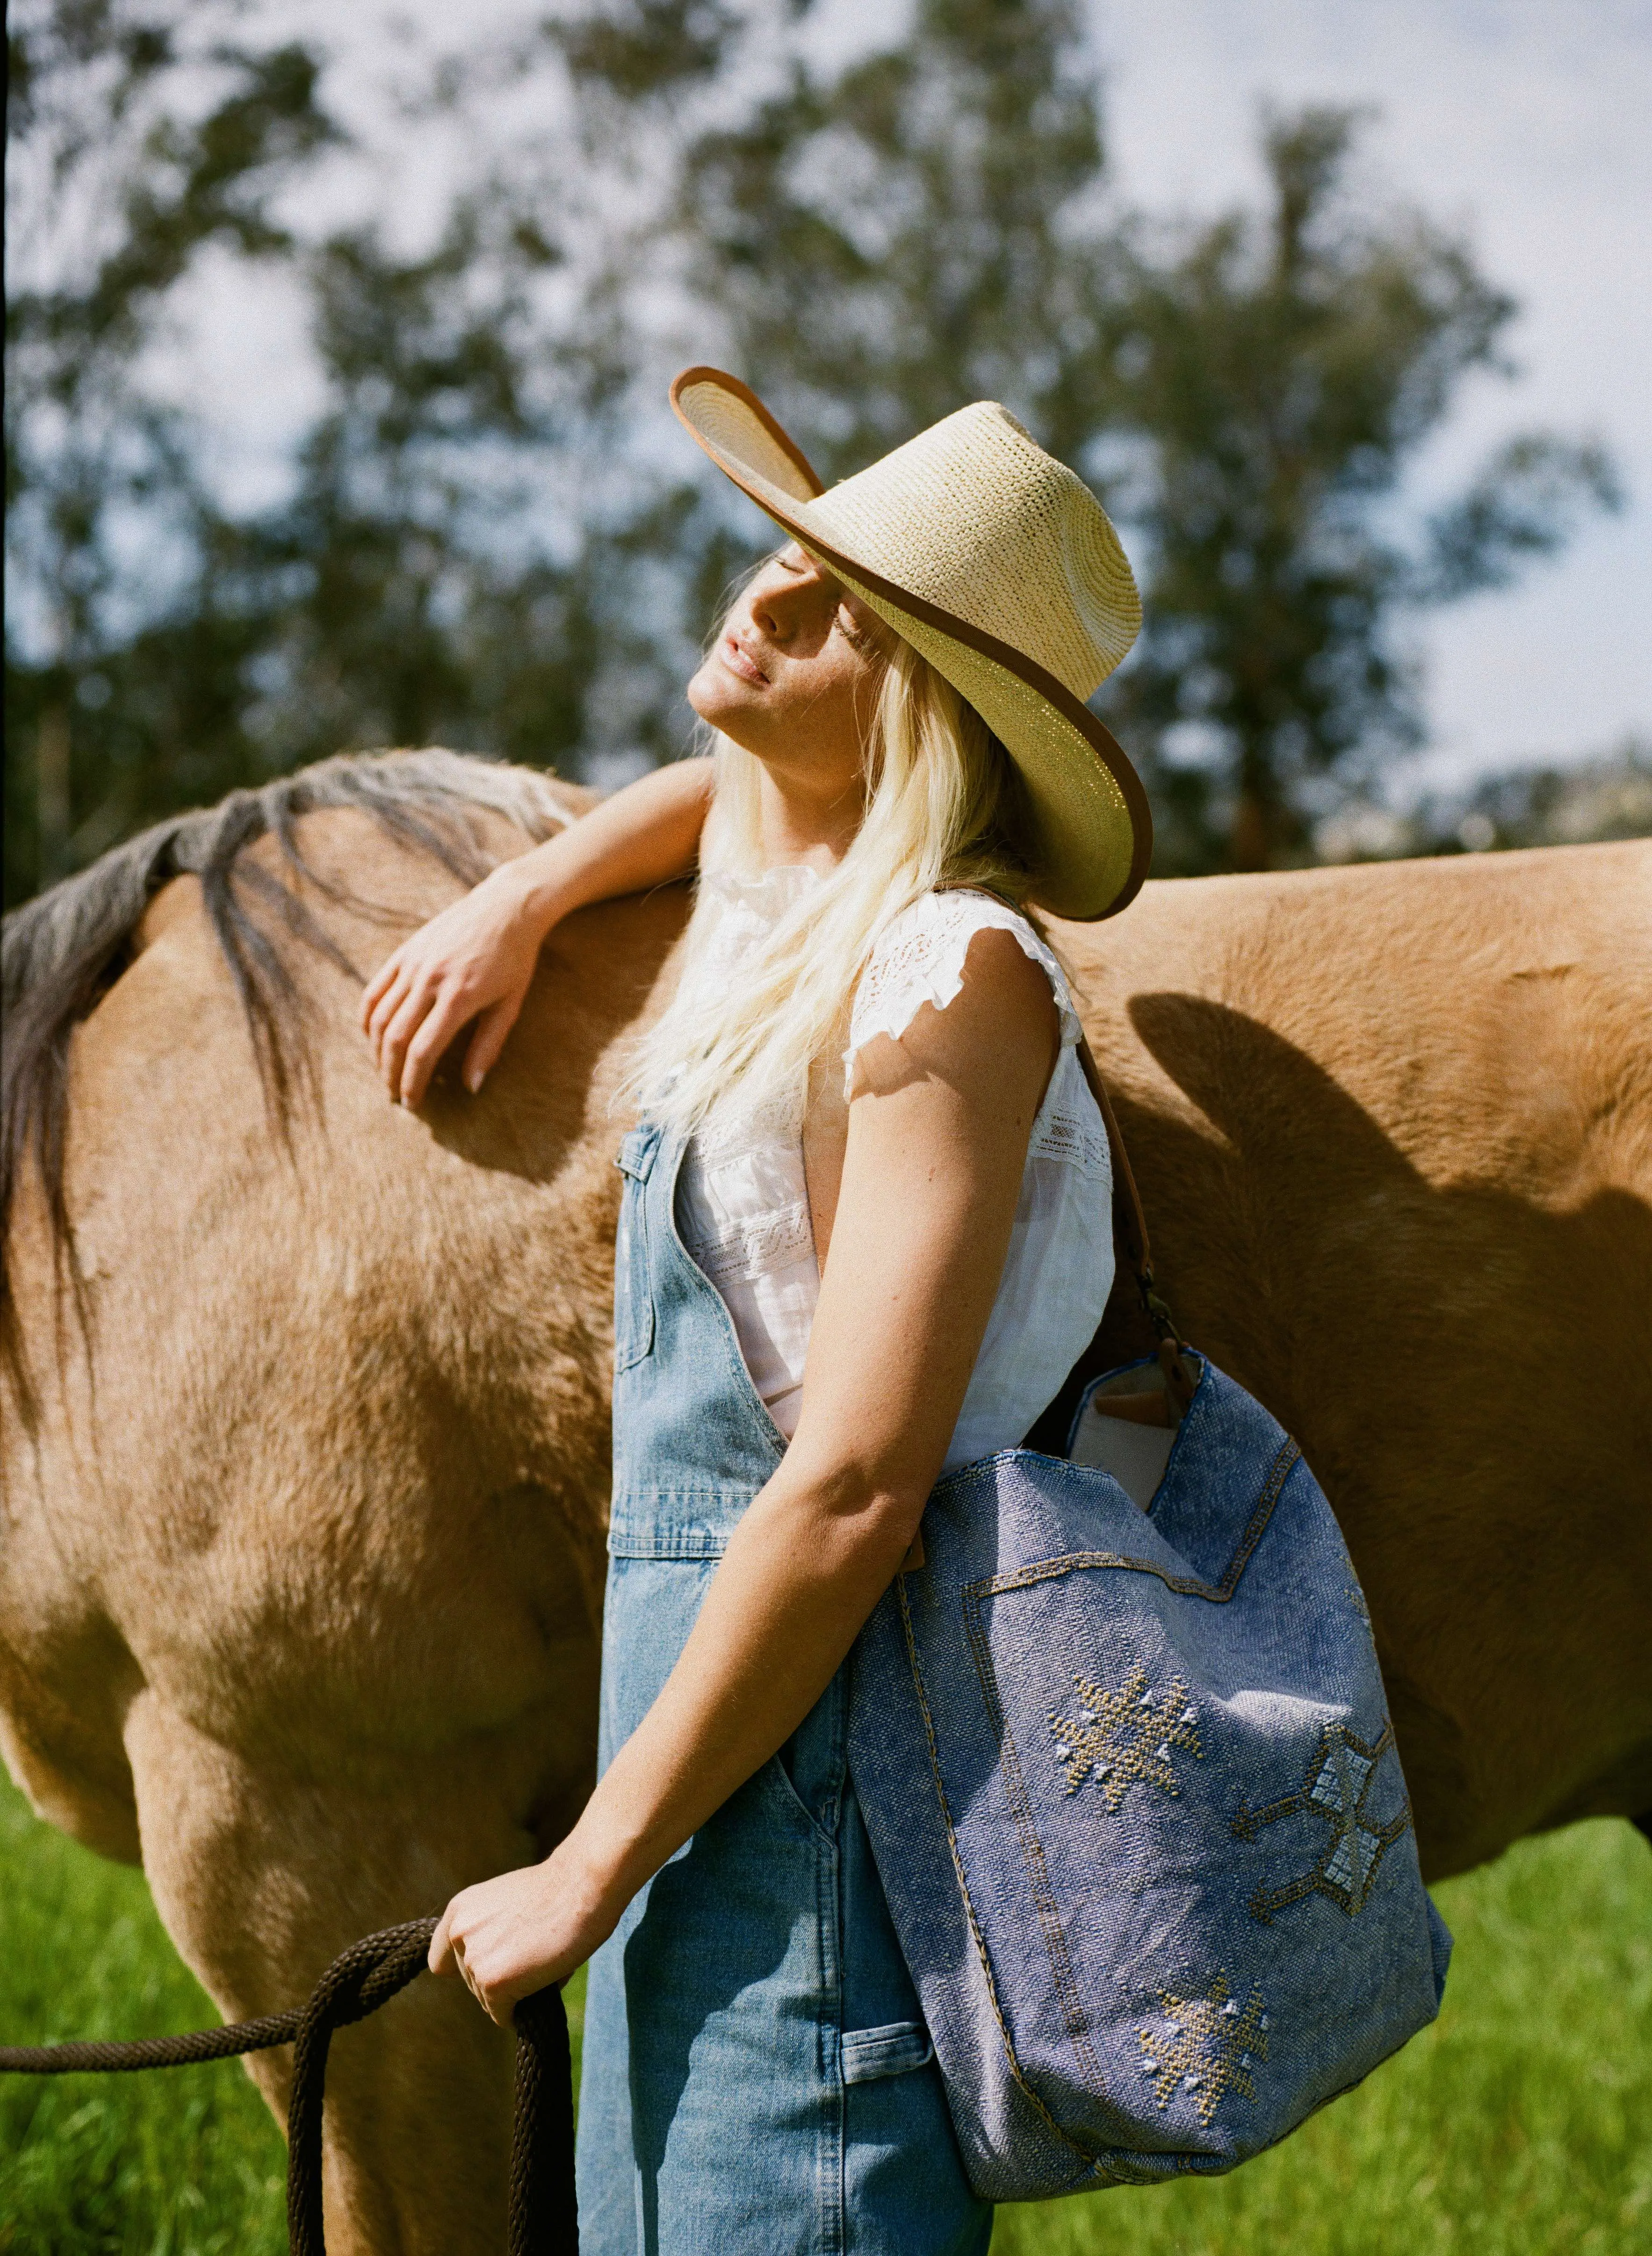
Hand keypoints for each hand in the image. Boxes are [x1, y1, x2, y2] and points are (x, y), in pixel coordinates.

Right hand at [362, 864, 548, 1106]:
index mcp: (460, 996)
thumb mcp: (510, 1005)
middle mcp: (430, 980)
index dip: (413, 1082)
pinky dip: (368, 1018)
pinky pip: (375, 991)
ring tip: (385, 1071)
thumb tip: (471, 1088)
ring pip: (379, 1017)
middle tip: (395, 1095)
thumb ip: (488, 1047)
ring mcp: (413, 964)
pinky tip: (373, 1038)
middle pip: (395, 1038)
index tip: (413, 1103)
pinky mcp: (404, 953)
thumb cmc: (515, 960)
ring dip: (377, 1051)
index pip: (423, 1051)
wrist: (506, 907)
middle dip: (391, 1073)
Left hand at [428, 1831, 625, 2024]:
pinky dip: (520, 2012)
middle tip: (535, 1957)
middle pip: (470, 1983)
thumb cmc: (558, 1891)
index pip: (440, 1960)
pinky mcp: (492, 1983)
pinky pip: (502, 2015)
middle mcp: (458, 1934)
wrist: (583, 1884)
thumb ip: (491, 1932)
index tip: (491, 1964)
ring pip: (487, 2000)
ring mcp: (473, 1960)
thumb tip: (498, 1972)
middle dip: (500, 1978)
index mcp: (460, 1910)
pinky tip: (541, 1985)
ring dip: (515, 1992)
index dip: (467, 1967)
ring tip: (543, 1962)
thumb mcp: (507, 1904)